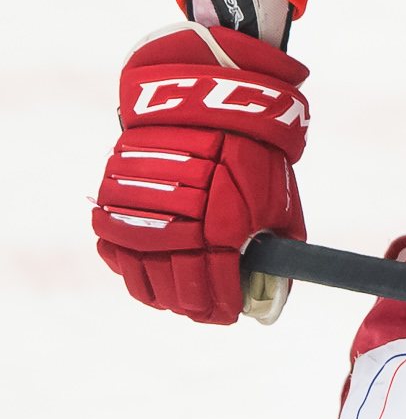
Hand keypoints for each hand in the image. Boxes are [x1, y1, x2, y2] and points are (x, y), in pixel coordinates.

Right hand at [92, 23, 308, 324]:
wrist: (202, 102)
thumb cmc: (251, 154)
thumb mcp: (278, 203)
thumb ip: (277, 250)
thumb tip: (273, 289)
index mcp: (223, 234)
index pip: (217, 295)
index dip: (223, 312)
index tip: (227, 315)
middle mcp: (179, 230)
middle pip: (178, 296)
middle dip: (195, 308)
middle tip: (203, 309)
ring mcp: (142, 218)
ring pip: (142, 282)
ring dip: (160, 296)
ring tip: (175, 297)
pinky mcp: (114, 202)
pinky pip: (114, 252)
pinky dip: (127, 267)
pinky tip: (145, 269)